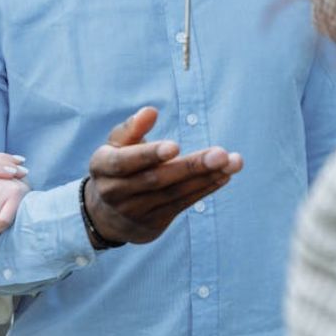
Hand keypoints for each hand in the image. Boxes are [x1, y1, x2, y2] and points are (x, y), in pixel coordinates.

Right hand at [84, 107, 243, 245]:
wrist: (106, 215)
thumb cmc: (116, 165)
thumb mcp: (116, 145)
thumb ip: (133, 128)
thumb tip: (151, 111)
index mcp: (102, 167)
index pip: (125, 162)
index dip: (149, 155)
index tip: (175, 146)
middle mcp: (116, 192)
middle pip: (157, 179)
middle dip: (191, 166)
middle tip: (220, 154)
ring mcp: (135, 211)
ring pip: (174, 194)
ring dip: (206, 177)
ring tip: (232, 162)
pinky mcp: (153, 224)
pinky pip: (182, 205)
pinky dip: (204, 189)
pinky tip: (224, 175)